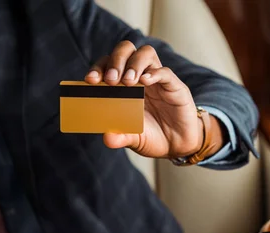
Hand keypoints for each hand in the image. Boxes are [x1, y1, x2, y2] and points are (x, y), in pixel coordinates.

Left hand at [85, 41, 224, 158]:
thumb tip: (107, 138)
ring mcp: (158, 80)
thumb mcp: (134, 139)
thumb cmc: (153, 138)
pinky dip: (154, 73)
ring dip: (134, 63)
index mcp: (124, 86)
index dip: (99, 68)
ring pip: (146, 53)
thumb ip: (120, 137)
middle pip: (126, 50)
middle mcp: (140, 77)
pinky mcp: (175, 86)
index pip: (108, 64)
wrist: (178, 146)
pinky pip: (164, 72)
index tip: (91, 80)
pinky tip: (145, 82)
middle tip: (111, 80)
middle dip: (116, 60)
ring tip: (128, 82)